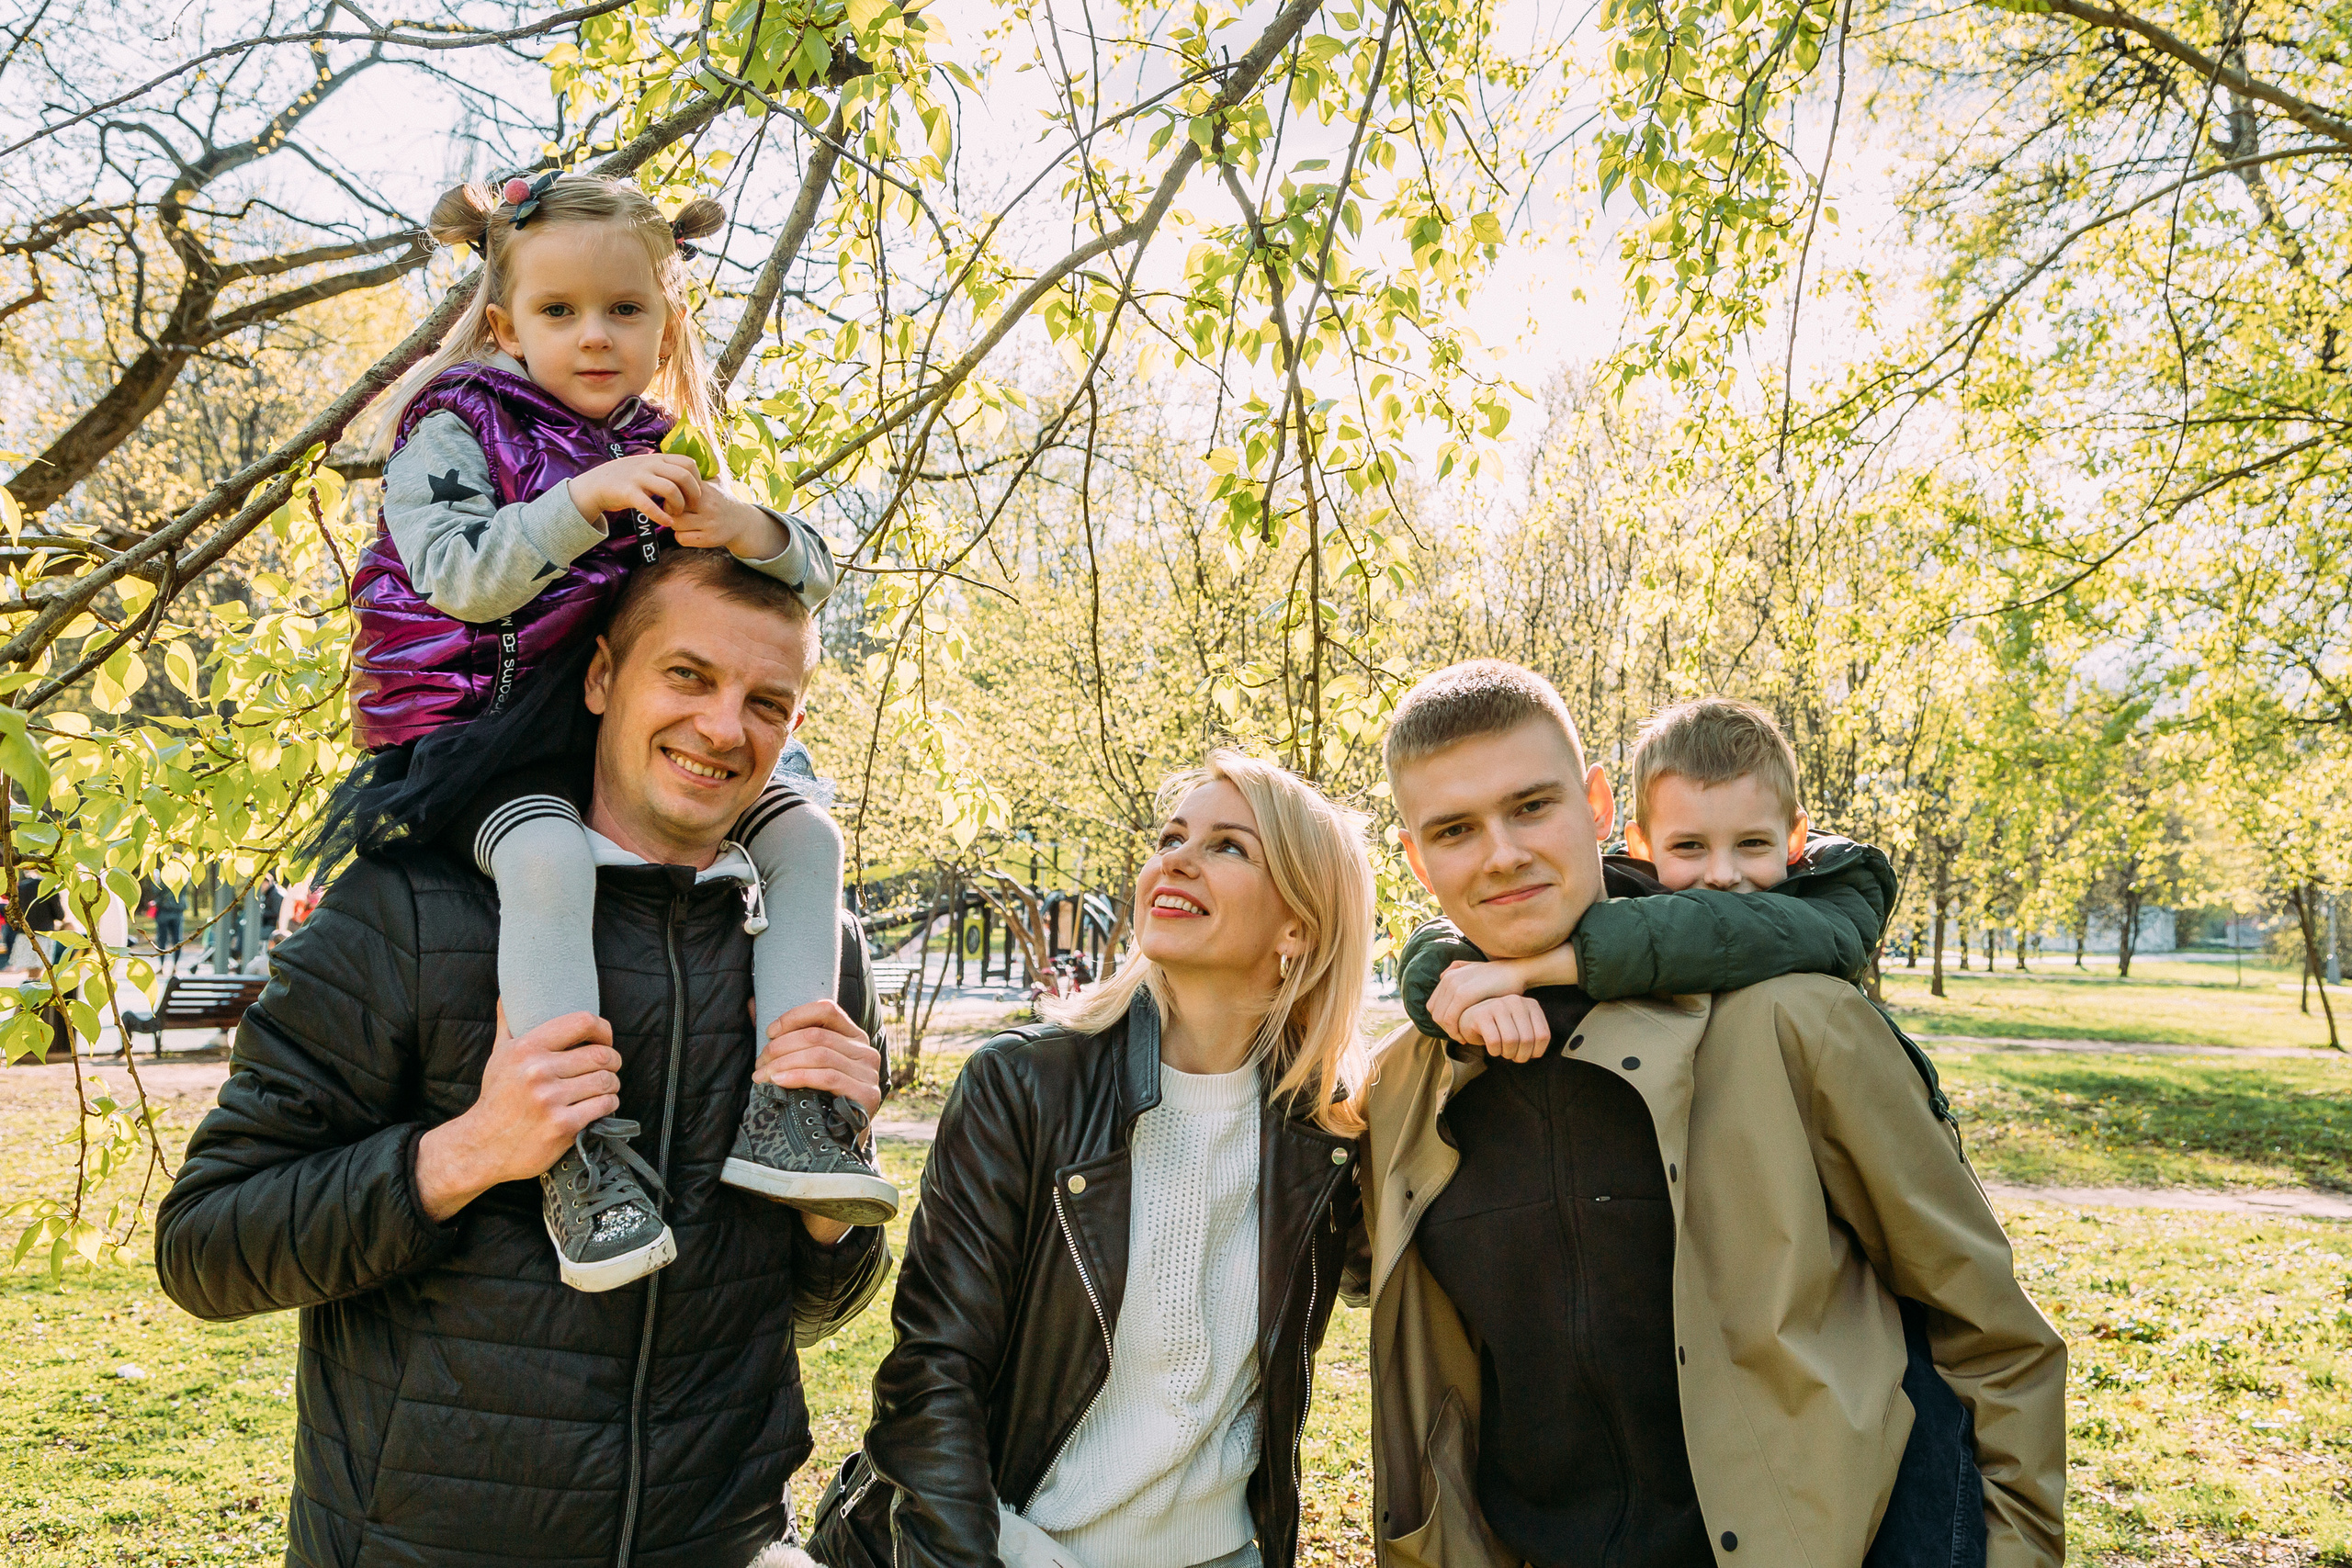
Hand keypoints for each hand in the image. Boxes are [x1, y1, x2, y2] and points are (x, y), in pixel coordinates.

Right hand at [415, 1004, 620, 1221]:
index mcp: (526, 1048)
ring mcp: (551, 1100)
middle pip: (602, 1055)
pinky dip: (609, 1104)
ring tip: (605, 1087)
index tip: (604, 1039)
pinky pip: (604, 1106)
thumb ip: (508, 1024)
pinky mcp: (563, 1126)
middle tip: (609, 1067)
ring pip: (606, 1081)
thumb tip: (508, 995)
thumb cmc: (496, 1098)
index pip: (583, 1022)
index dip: (603, 1029)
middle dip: (613, 1061)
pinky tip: (600, 1105)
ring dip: (612, 1084)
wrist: (481, 1146)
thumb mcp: (498, 1056)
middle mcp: (538, 1071)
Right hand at [568, 452, 703, 528]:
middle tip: (689, 507)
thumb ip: (665, 468)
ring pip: (670, 489)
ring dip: (678, 506)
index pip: (688, 463)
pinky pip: (649, 505)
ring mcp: (638, 477)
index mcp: (657, 458)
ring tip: (675, 514)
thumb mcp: (647, 466)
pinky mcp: (628, 492)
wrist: (596, 484)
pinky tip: (667, 523)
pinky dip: (661, 516)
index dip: (697, 480)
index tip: (694, 494)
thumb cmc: (627, 479)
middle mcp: (650, 465)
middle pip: (683, 476)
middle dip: (692, 494)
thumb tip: (688, 475)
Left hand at [673, 484, 787, 559]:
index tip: (674, 498)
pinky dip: (681, 537)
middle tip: (675, 512)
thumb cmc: (719, 500)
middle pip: (673, 508)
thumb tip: (674, 455)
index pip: (676, 489)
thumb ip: (696, 473)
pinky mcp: (710, 539)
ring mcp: (709, 523)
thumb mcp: (712, 483)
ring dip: (675, 525)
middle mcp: (708, 506)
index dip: (671, 494)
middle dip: (670, 511)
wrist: (742, 521)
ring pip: (676, 524)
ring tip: (682, 523)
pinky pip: (683, 539)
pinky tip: (687, 533)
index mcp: (705, 490)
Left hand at [755, 998, 882, 1113]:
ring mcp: (869, 1072)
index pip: (827, 1010)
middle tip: (759, 1063)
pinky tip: (778, 1081)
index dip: (795, 1016)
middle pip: (817, 1035)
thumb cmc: (818, 1096)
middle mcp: (866, 1050)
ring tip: (761, 1076)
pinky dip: (797, 1076)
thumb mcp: (804, 1063)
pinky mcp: (866, 1094)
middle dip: (780, 1047)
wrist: (839, 1139)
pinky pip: (827, 1077)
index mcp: (853, 1036)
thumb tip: (752, 1003)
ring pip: (819, 1055)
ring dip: (783, 1063)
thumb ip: (783, 1034)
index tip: (769, 1032)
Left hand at [1427, 959, 1529, 1041]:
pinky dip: (1455, 1031)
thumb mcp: (1475, 970)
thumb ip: (1458, 971)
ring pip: (1441, 1018)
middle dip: (1446, 1029)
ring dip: (1451, 1032)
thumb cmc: (1497, 978)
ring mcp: (1455, 985)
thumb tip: (1442, 975)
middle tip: (1460, 1037)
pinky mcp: (1464, 994)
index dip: (1442, 1021)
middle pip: (1435, 1013)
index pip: (1433, 1005)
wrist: (1516, 971)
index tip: (1456, 1029)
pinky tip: (1467, 1037)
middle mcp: (1448, 979)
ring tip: (1464, 1039)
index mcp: (1449, 976)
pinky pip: (1450, 1018)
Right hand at [1455, 995, 1549, 1062]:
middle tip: (1513, 1057)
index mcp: (1531, 1004)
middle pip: (1527, 1040)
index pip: (1543, 1036)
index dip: (1536, 1052)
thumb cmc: (1500, 1028)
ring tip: (1503, 1052)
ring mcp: (1497, 1005)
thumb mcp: (1522, 1028)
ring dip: (1507, 1054)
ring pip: (1511, 1041)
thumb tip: (1535, 1054)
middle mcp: (1516, 1001)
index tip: (1528, 1055)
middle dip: (1521, 1056)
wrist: (1470, 1019)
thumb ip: (1533, 1037)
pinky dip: (1494, 1051)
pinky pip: (1494, 1041)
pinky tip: (1492, 1049)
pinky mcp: (1481, 1014)